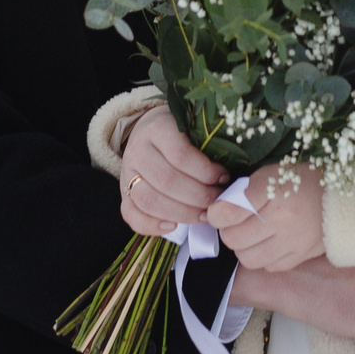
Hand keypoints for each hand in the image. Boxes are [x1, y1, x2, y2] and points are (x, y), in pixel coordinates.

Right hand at [117, 104, 227, 236]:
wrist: (148, 130)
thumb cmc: (180, 132)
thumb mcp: (193, 126)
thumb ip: (207, 145)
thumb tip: (231, 176)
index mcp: (157, 128)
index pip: (180, 155)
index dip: (205, 171)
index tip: (224, 178)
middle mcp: (138, 149)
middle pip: (167, 181)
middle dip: (198, 197)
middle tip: (219, 203)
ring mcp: (127, 172)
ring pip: (149, 199)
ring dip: (181, 213)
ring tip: (203, 216)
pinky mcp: (123, 192)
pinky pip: (130, 214)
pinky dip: (151, 225)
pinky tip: (173, 227)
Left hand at [207, 163, 323, 270]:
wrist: (339, 197)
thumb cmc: (300, 181)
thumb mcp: (270, 175)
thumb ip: (242, 192)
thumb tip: (215, 212)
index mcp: (273, 192)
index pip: (227, 213)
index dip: (216, 213)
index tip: (218, 211)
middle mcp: (283, 220)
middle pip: (233, 239)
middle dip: (228, 231)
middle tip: (236, 222)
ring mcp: (292, 242)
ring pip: (248, 258)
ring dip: (243, 248)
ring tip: (251, 235)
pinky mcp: (300, 256)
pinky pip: (268, 267)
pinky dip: (263, 257)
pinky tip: (269, 243)